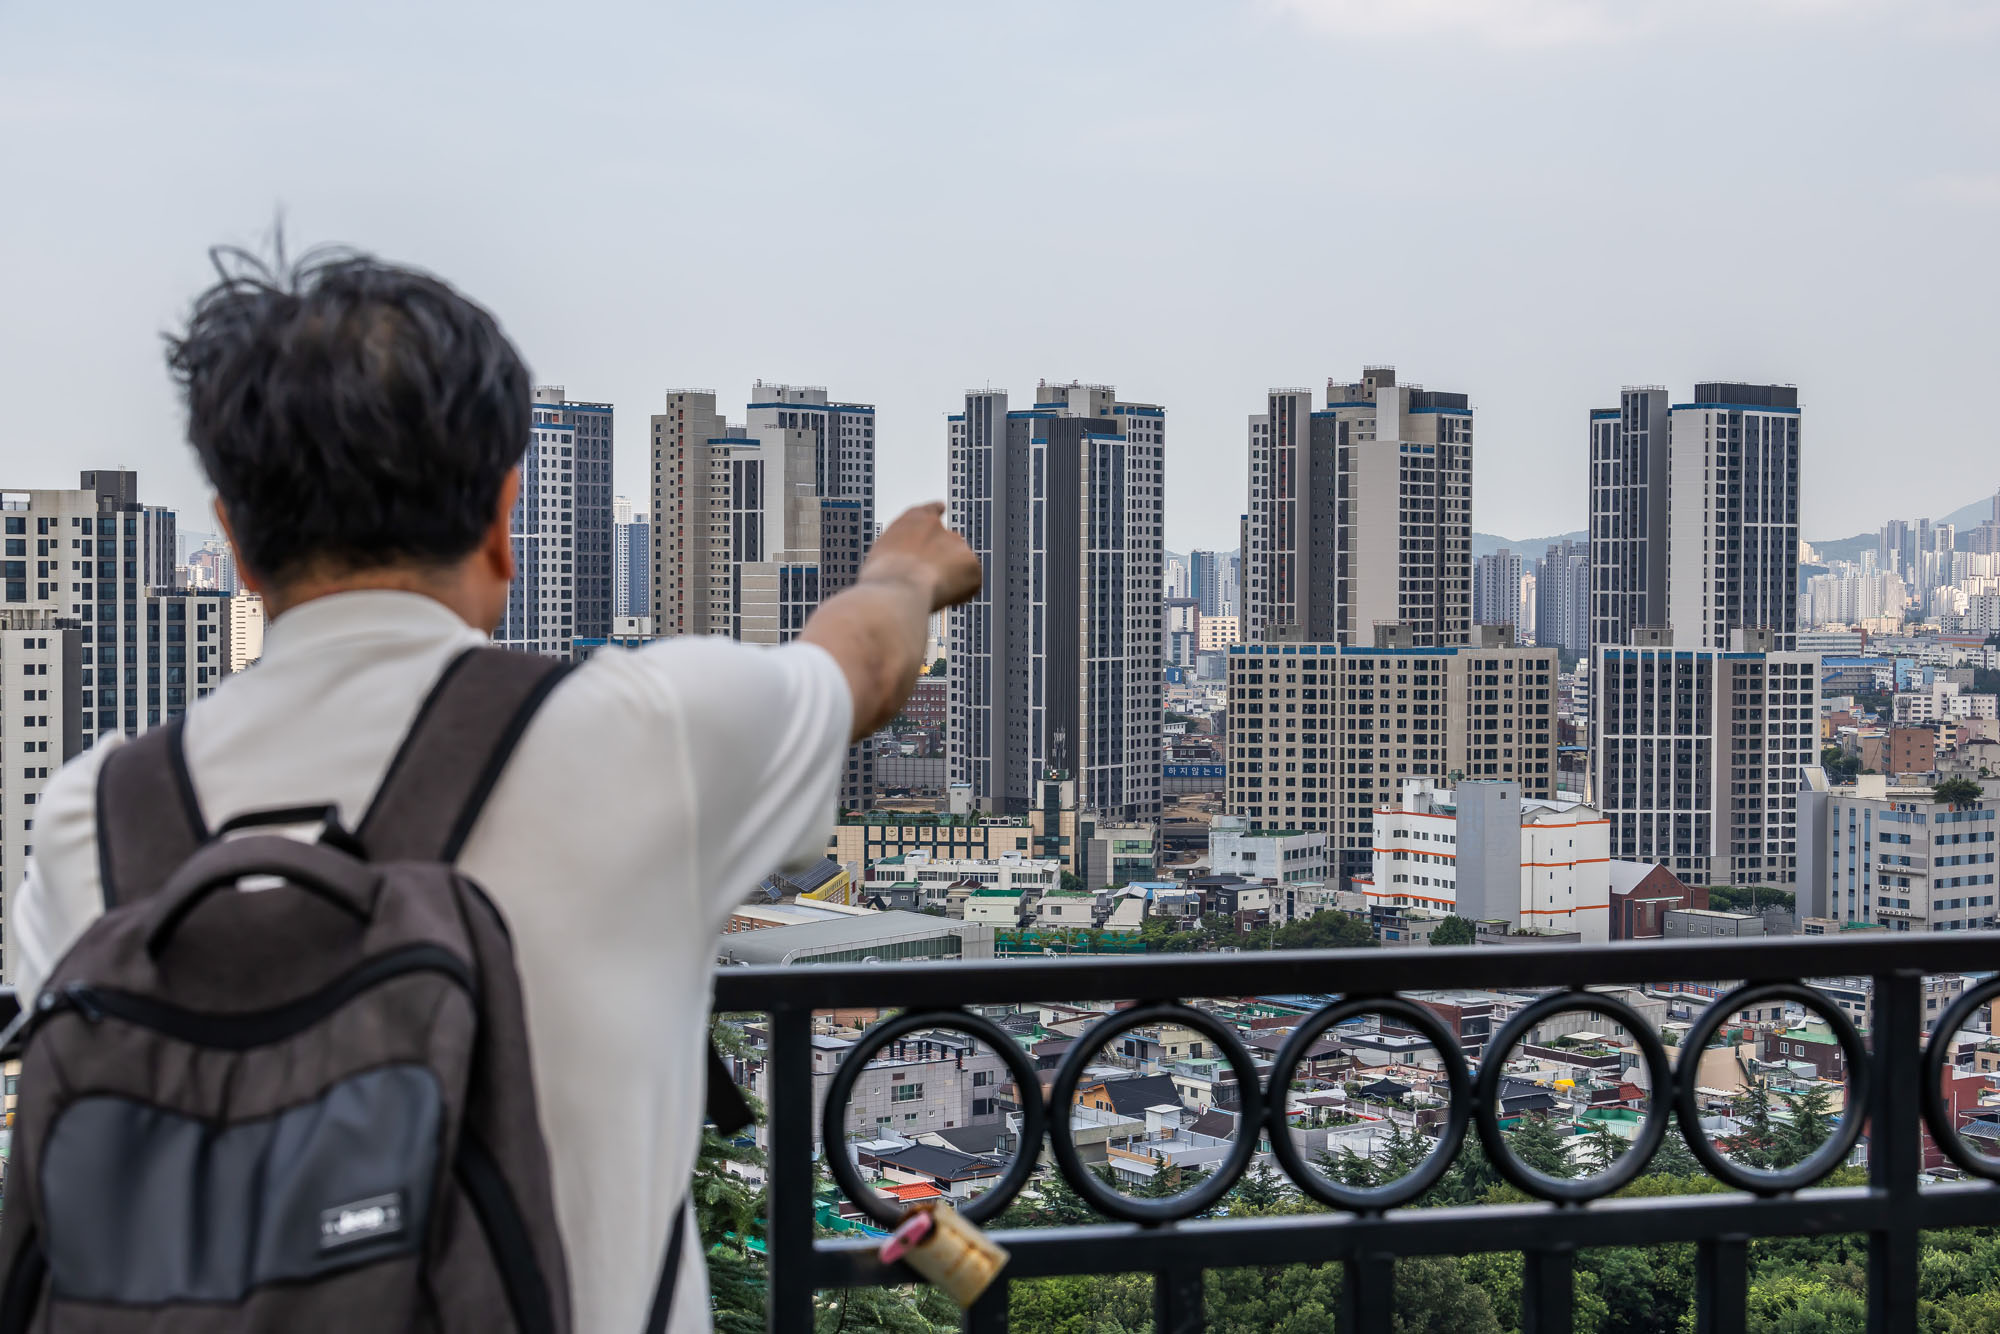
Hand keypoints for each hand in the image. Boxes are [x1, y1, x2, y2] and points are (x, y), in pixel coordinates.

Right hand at [864, 502, 980, 610]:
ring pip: (960, 566)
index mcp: (914, 520)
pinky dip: (960, 594)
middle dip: (943, 562)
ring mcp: (957, 544)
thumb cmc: (884, 577)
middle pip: (950, 544)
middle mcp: (938, 527)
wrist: (898, 587)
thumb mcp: (882, 556)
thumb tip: (908, 568)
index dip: (935, 512)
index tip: (940, 508)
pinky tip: (942, 598)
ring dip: (950, 578)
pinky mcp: (972, 565)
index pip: (930, 510)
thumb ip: (901, 554)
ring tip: (929, 592)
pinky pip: (970, 584)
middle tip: (928, 582)